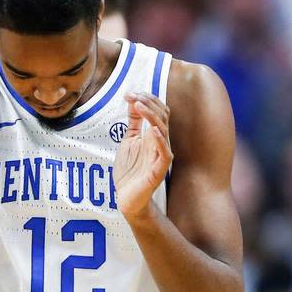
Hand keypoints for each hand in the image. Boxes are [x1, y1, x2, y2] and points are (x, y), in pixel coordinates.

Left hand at [113, 93, 171, 219]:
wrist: (127, 198)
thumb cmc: (130, 171)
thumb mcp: (128, 141)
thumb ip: (133, 123)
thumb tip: (133, 100)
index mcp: (154, 135)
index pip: (158, 110)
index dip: (146, 99)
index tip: (129, 93)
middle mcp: (160, 142)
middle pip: (162, 116)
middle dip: (148, 103)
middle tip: (133, 95)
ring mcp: (161, 155)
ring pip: (163, 130)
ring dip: (151, 116)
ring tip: (139, 105)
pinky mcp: (159, 170)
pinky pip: (164, 153)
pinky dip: (159, 140)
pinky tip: (152, 130)